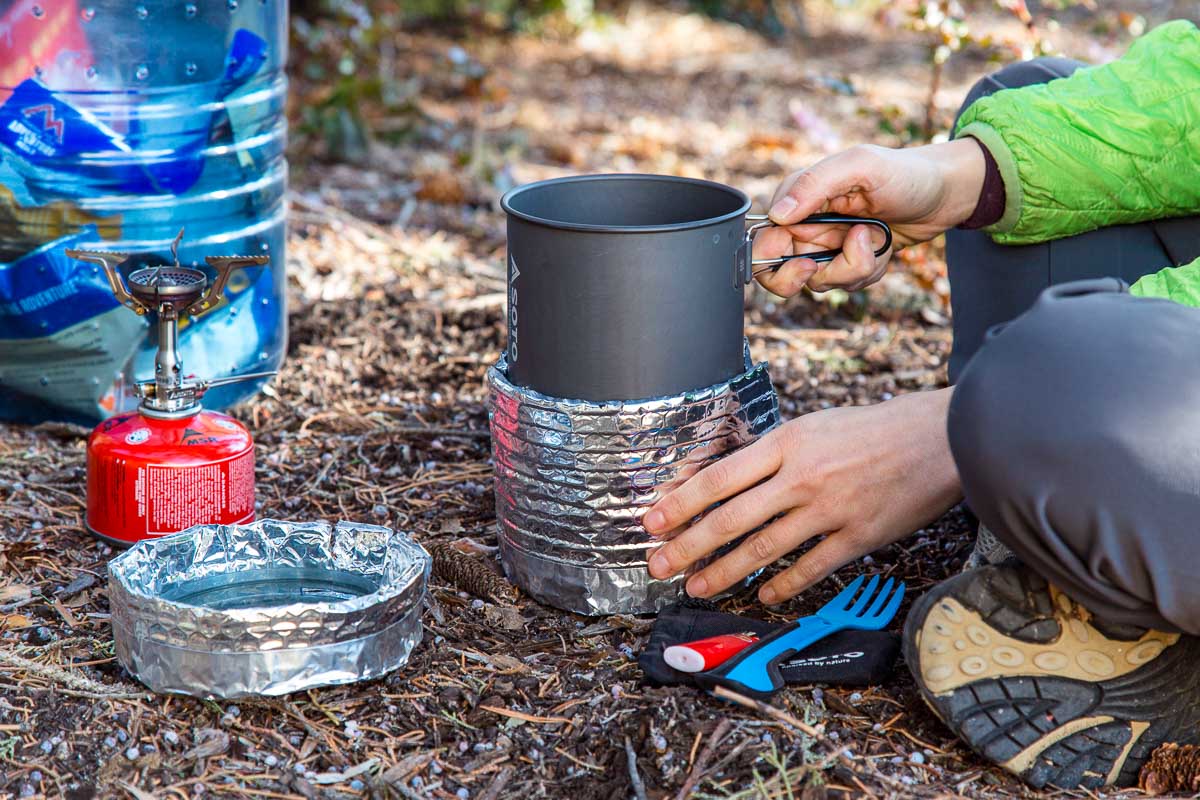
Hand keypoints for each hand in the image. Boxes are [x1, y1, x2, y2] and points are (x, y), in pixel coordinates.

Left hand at [644, 388, 960, 603]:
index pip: (718, 478)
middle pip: (730, 518)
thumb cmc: (869, 429)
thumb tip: (722, 482)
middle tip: (656, 565)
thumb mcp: (811, 427)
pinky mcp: (857, 537)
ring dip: (723, 572)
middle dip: (687, 545)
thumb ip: (770, 455)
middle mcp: (801, 478)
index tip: (651, 522)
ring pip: (762, 549)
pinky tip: (762, 595)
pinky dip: (782, 585)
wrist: (938, 438)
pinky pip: (810, 568)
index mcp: (785, 444)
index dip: (680, 504)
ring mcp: (829, 510)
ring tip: (696, 587)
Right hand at [754, 138, 985, 295]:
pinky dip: (866, 272)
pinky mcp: (849, 261)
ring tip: (873, 241)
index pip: (762, 237)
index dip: (774, 257)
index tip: (804, 260)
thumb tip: (777, 214)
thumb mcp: (861, 166)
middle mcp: (807, 224)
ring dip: (849, 270)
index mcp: (800, 198)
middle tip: (823, 266)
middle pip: (779, 269)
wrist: (947, 193)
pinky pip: (845, 283)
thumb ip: (815, 184)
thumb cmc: (906, 172)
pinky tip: (882, 249)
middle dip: (808, 274)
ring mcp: (828, 245)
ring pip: (818, 281)